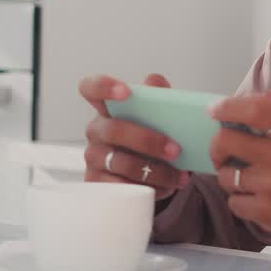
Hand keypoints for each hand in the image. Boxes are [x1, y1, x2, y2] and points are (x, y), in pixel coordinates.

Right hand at [79, 73, 188, 200]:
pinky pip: (120, 186)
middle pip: (114, 130)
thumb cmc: (151, 139)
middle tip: (175, 150)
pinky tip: (167, 186)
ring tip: (178, 175)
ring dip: (154, 170)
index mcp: (108, 108)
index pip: (92, 88)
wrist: (150, 174)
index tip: (126, 92)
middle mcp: (96, 130)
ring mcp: (94, 157)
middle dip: (148, 140)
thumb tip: (155, 81)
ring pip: (120, 163)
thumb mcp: (158, 117)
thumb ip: (157, 97)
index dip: (104, 86)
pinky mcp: (98, 183)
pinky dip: (148, 188)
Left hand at [208, 86, 270, 246]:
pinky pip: (233, 201)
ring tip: (246, 178)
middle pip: (226, 141)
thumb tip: (249, 96)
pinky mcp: (265, 211)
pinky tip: (255, 197)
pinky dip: (239, 199)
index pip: (256, 111)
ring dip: (230, 176)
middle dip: (217, 146)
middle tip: (223, 150)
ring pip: (225, 175)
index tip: (215, 110)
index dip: (229, 107)